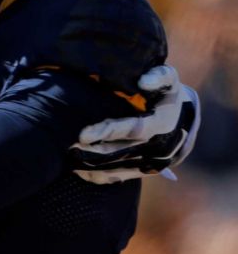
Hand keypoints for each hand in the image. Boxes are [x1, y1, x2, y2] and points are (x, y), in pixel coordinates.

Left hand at [69, 65, 199, 183]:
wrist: (183, 122)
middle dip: (94, 152)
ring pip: (119, 168)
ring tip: (70, 159)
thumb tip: (143, 81)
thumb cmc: (167, 95)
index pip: (132, 129)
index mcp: (160, 124)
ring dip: (94, 166)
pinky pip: (120, 177)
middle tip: (70, 148)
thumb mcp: (169, 81)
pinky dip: (99, 176)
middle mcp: (157, 147)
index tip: (83, 134)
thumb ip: (159, 76)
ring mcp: (150, 162)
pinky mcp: (144, 170)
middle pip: (121, 152)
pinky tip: (79, 171)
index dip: (108, 132)